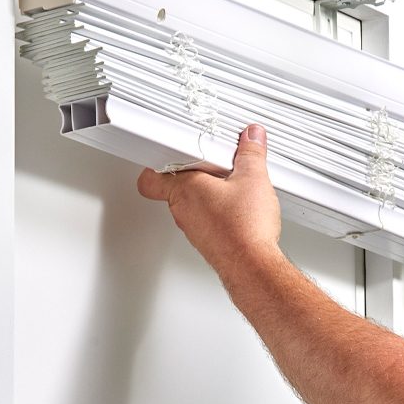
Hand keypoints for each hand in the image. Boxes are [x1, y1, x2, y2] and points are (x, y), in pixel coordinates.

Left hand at [136, 125, 281, 270]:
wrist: (252, 265)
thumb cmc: (244, 228)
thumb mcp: (253, 178)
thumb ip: (251, 153)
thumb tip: (252, 137)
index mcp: (185, 190)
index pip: (150, 178)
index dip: (156, 166)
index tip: (169, 156)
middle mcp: (183, 211)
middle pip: (174, 189)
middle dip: (192, 177)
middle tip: (210, 167)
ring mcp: (194, 230)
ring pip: (190, 208)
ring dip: (206, 197)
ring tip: (228, 188)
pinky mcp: (208, 243)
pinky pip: (205, 223)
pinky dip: (217, 215)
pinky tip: (237, 211)